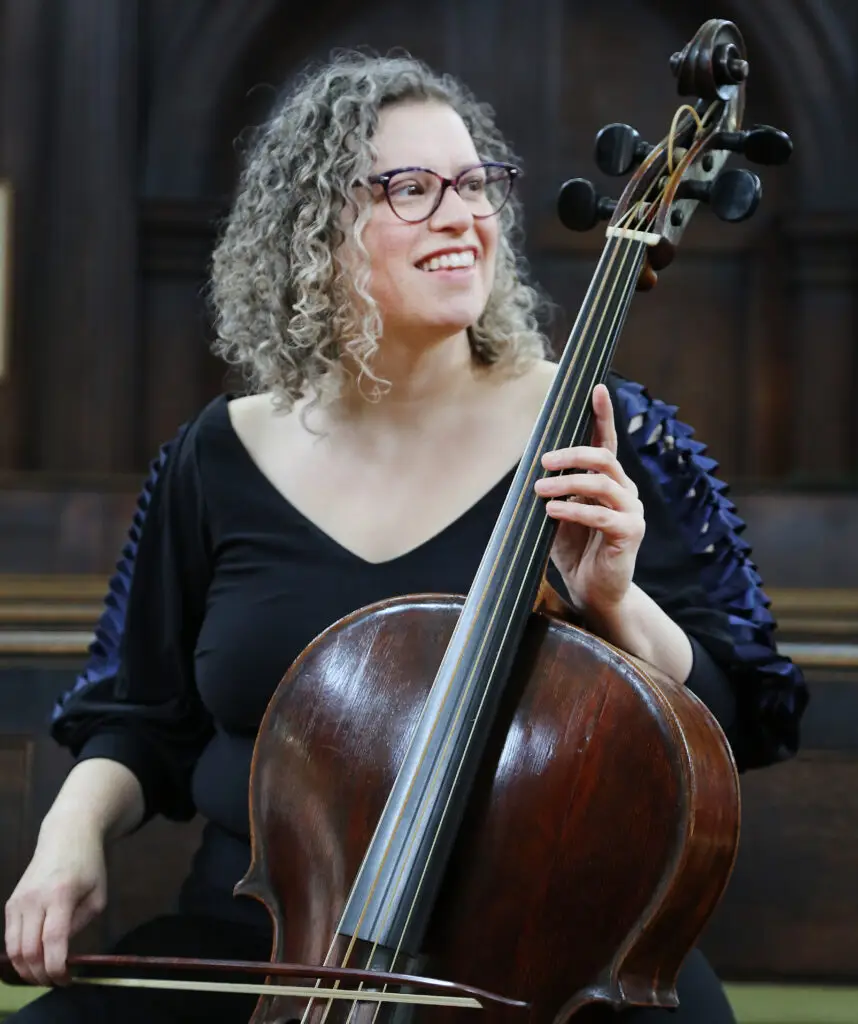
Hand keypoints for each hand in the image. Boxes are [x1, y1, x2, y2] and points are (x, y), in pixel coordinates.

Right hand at [4, 819, 107, 985]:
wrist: (67, 835)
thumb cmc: (89, 865)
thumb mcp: (98, 894)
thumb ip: (80, 923)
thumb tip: (62, 950)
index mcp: (60, 895)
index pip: (53, 941)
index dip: (57, 968)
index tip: (67, 980)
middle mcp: (34, 899)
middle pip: (28, 951)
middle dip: (41, 975)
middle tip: (56, 981)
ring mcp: (18, 900)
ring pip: (13, 949)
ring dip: (26, 969)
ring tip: (44, 973)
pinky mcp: (10, 902)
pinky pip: (10, 937)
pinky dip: (19, 954)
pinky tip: (34, 957)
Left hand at [534, 383, 644, 616]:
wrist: (592, 591)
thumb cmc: (574, 550)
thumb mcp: (559, 513)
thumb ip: (555, 489)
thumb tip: (533, 465)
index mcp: (609, 481)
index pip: (607, 441)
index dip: (603, 414)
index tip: (596, 388)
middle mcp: (625, 491)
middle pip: (603, 458)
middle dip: (572, 454)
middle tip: (543, 461)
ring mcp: (631, 512)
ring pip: (601, 483)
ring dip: (568, 483)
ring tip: (541, 490)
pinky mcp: (630, 534)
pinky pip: (602, 515)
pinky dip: (574, 510)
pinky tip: (553, 511)